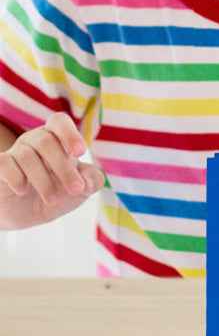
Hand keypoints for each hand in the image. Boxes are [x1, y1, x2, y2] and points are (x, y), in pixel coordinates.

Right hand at [0, 113, 103, 228]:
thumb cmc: (59, 193)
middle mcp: (34, 140)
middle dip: (64, 168)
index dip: (69, 134)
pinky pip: (5, 163)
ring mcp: (15, 152)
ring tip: (53, 199)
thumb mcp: (80, 189)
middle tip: (76, 189)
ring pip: (27, 156)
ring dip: (43, 180)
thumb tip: (90, 179)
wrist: (27, 215)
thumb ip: (92, 181)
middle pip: (46, 142)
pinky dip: (16, 177)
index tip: (80, 153)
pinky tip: (23, 190)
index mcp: (57, 138)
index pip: (59, 121)